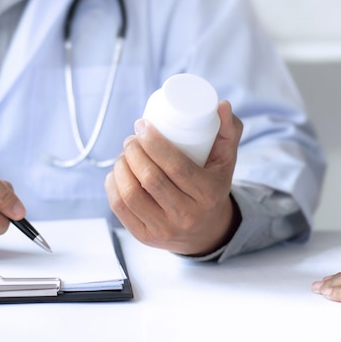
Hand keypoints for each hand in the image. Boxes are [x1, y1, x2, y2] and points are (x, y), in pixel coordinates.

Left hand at [105, 100, 242, 255]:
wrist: (206, 231)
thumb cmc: (212, 186)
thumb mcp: (226, 161)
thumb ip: (228, 130)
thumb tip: (222, 104)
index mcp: (208, 194)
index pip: (176, 167)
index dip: (154, 143)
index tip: (142, 125)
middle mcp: (186, 216)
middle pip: (150, 179)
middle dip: (134, 152)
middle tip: (131, 138)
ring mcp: (163, 229)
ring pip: (131, 194)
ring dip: (121, 167)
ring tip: (124, 154)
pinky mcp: (144, 237)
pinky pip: (119, 209)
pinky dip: (112, 185)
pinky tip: (115, 173)